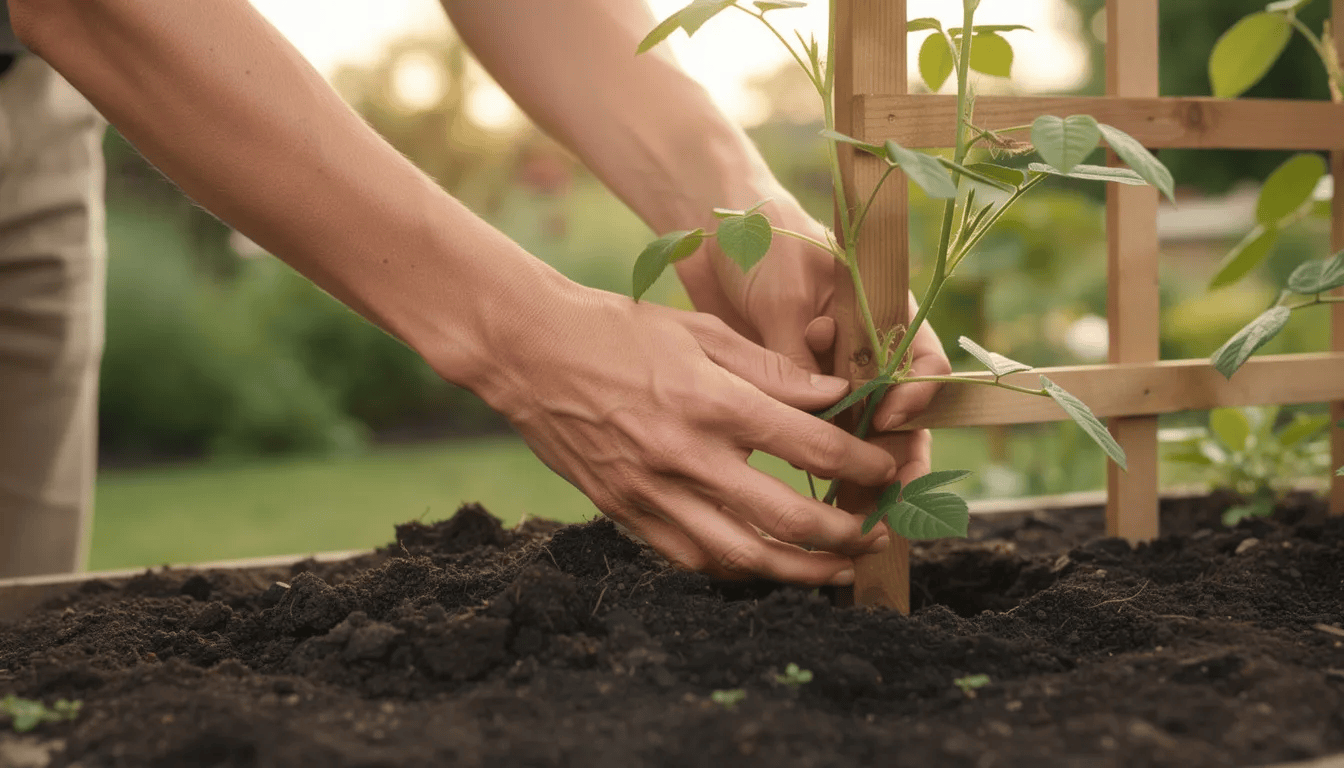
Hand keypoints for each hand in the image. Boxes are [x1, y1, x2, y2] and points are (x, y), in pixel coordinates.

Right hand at [474, 286, 897, 584]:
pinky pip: (692, 559)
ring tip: (837, 569)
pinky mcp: (626, 512)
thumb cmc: (617, 331)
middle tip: (875, 530)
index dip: (860, 462)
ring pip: (741, 556)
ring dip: (799, 570)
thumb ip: (771, 368)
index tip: (885, 469)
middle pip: (785, 517)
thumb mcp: (699, 331)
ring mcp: (653, 492)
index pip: (809, 445)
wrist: (529, 353)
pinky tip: (765, 566)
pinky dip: (736, 570)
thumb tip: (834, 395)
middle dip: (843, 532)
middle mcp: (686, 455)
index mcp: (711, 400)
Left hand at [673, 202, 950, 486]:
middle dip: (895, 457)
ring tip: (855, 515)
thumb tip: (811, 424)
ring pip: (861, 436)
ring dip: (861, 474)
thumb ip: (798, 358)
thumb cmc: (759, 243)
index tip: (889, 418)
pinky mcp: (795, 393)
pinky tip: (820, 502)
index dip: (917, 397)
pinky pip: (817, 438)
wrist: (712, 232)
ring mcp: (831, 375)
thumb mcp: (782, 297)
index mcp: (883, 312)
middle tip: (884, 498)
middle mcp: (866, 350)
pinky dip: (822, 470)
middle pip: (899, 413)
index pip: (922, 363)